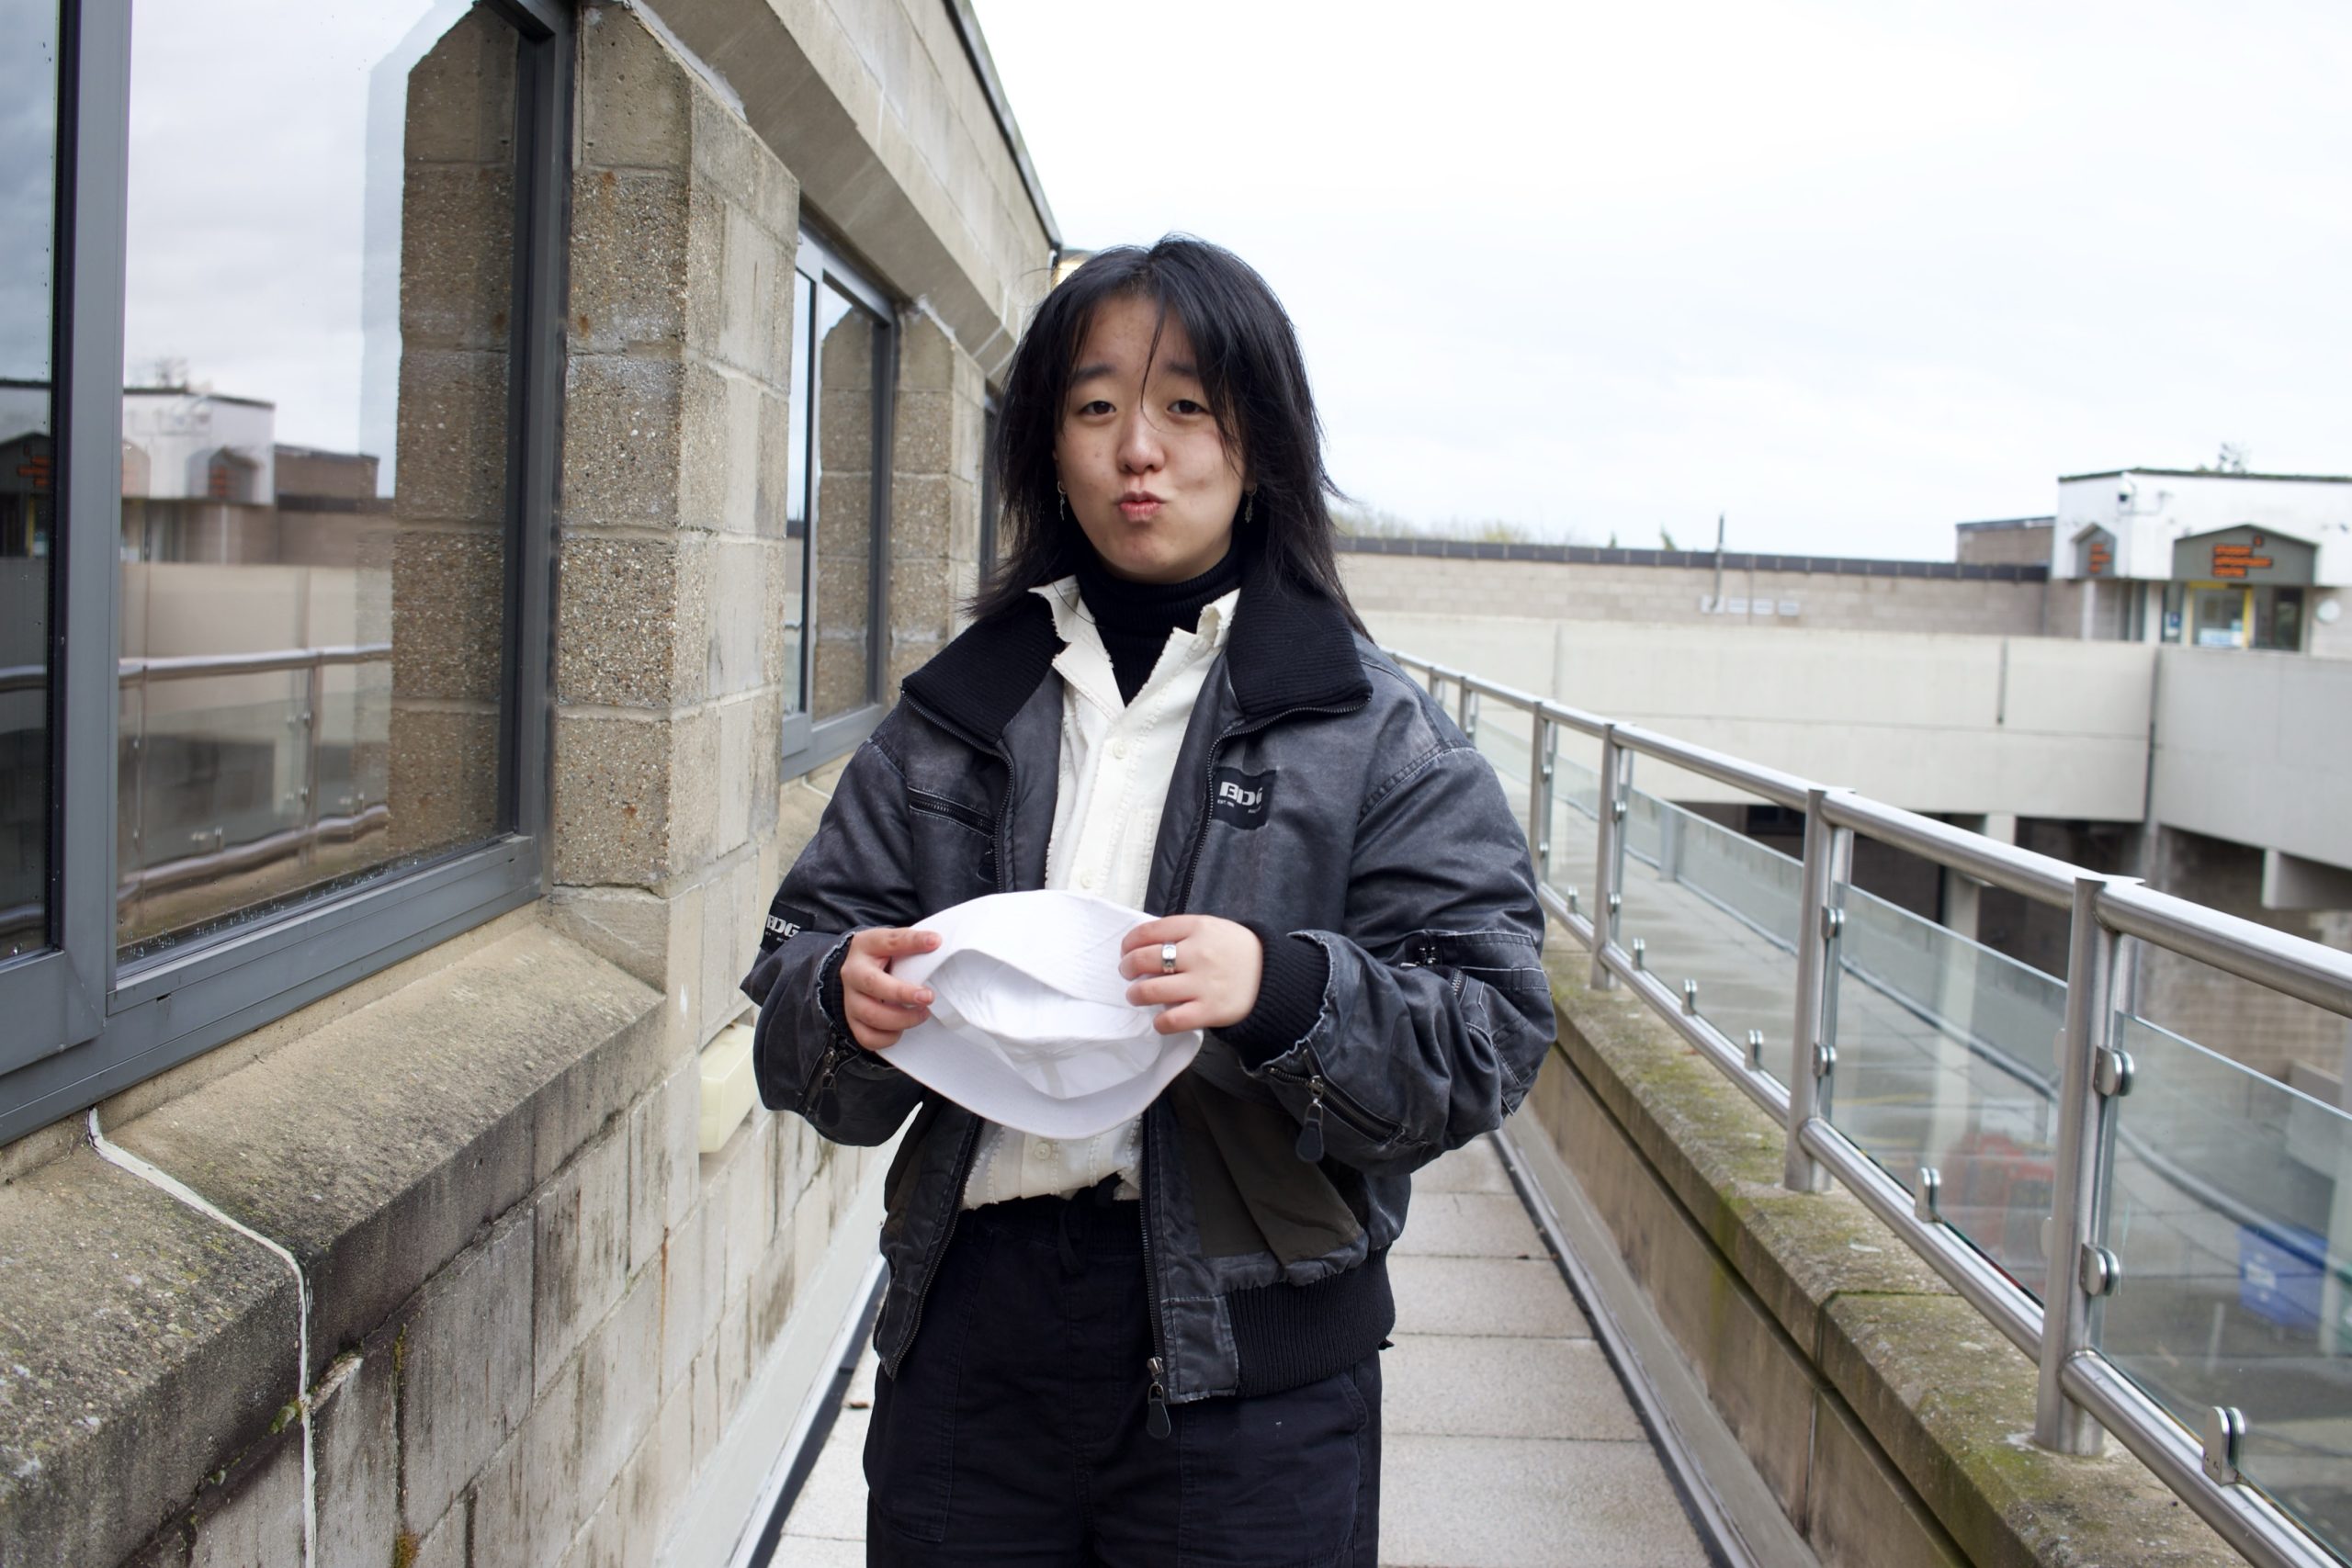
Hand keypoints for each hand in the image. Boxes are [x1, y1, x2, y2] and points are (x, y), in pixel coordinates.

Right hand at [840, 927, 940, 1050]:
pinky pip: (868, 1038)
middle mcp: (852, 973)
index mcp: (865, 946)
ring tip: (922, 1013)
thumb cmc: (882, 957)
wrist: (858, 973)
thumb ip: (911, 942)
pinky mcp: (853, 1022)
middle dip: (903, 993)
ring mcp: (850, 1000)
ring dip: (902, 1019)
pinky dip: (889, 1037)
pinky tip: (902, 1029)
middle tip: (928, 997)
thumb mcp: (893, 942)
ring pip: (871, 1015)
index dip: (912, 942)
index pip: (888, 941)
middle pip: (872, 984)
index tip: (935, 942)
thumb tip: (936, 942)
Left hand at [1119, 916, 1262, 1033]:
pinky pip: (1171, 1020)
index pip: (1149, 931)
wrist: (1274, 976)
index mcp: (1198, 927)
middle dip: (1128, 968)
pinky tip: (1160, 1019)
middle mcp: (1198, 953)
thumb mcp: (1213, 928)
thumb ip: (1181, 932)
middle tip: (1128, 973)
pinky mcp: (1209, 1011)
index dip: (1129, 943)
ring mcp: (1203, 983)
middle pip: (1144, 959)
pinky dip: (1159, 1022)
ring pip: (1151, 990)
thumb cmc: (1236, 951)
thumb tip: (1144, 944)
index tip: (1126, 950)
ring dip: (1136, 995)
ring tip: (1137, 996)